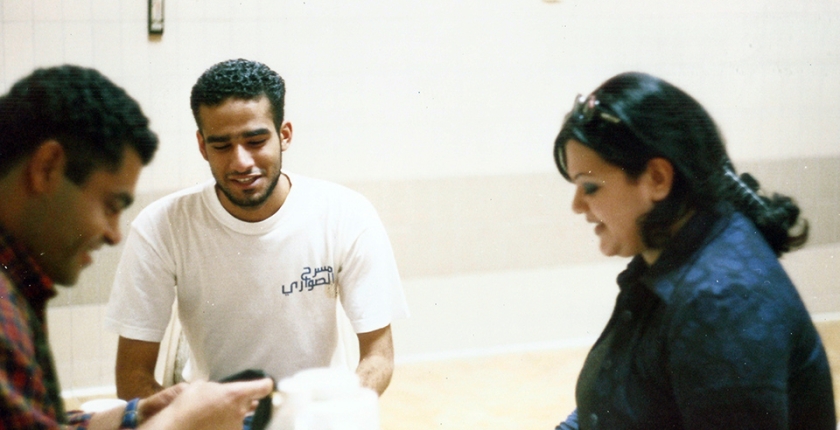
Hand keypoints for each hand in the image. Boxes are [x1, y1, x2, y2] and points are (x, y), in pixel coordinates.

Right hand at [140, 379, 273, 429]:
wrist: (176, 428)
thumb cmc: (186, 406)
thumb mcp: (202, 387)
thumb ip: (218, 389)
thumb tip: (220, 392)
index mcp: (236, 394)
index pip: (263, 388)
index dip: (265, 385)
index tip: (266, 384)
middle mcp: (240, 412)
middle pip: (252, 404)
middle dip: (245, 403)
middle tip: (231, 402)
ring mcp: (235, 427)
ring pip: (240, 418)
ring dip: (232, 417)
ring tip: (213, 416)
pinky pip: (231, 428)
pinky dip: (224, 426)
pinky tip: (211, 424)